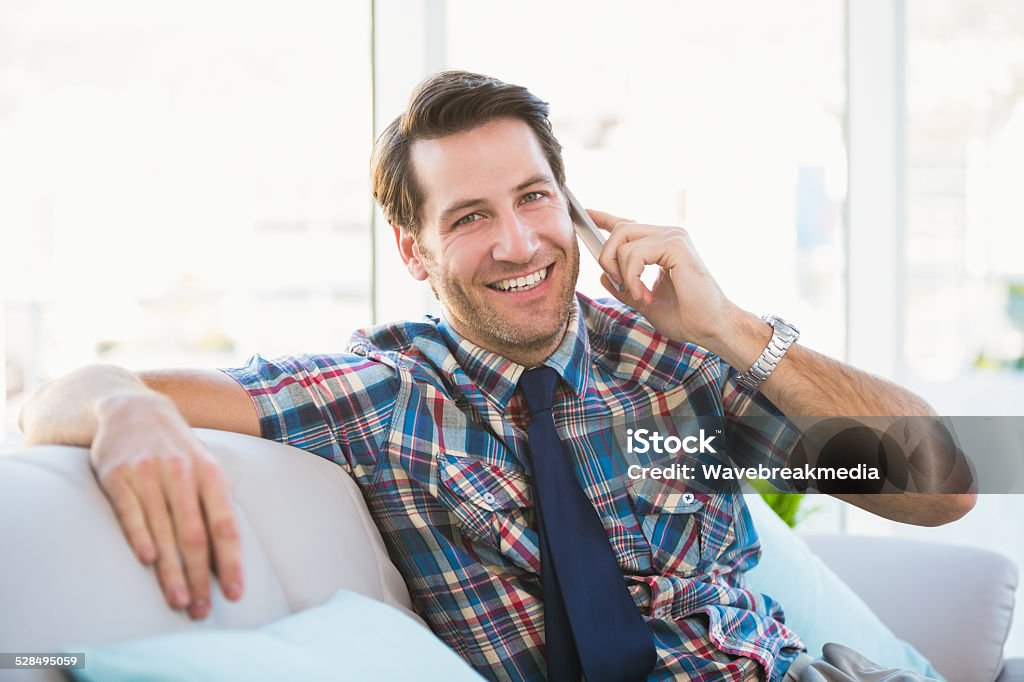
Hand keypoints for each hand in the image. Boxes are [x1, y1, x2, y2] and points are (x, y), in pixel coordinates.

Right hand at [90, 392, 243, 618]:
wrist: (132, 408)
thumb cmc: (176, 448)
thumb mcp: (204, 466)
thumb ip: (214, 504)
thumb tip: (225, 555)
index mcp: (210, 474)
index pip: (225, 526)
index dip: (231, 562)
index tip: (234, 594)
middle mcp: (181, 473)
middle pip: (194, 535)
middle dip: (199, 577)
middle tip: (201, 609)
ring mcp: (148, 474)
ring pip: (164, 531)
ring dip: (171, 571)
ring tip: (179, 601)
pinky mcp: (116, 475)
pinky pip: (130, 512)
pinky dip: (140, 537)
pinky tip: (149, 562)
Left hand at [588, 209, 742, 350]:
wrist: (711, 327)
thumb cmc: (686, 317)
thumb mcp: (644, 301)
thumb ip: (624, 288)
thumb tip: (603, 277)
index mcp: (662, 245)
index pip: (628, 225)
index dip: (604, 218)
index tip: (586, 214)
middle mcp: (668, 234)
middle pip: (619, 230)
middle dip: (608, 259)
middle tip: (620, 285)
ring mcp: (673, 236)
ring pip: (623, 241)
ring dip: (622, 273)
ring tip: (639, 295)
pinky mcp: (676, 245)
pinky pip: (635, 253)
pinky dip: (632, 278)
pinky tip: (644, 295)